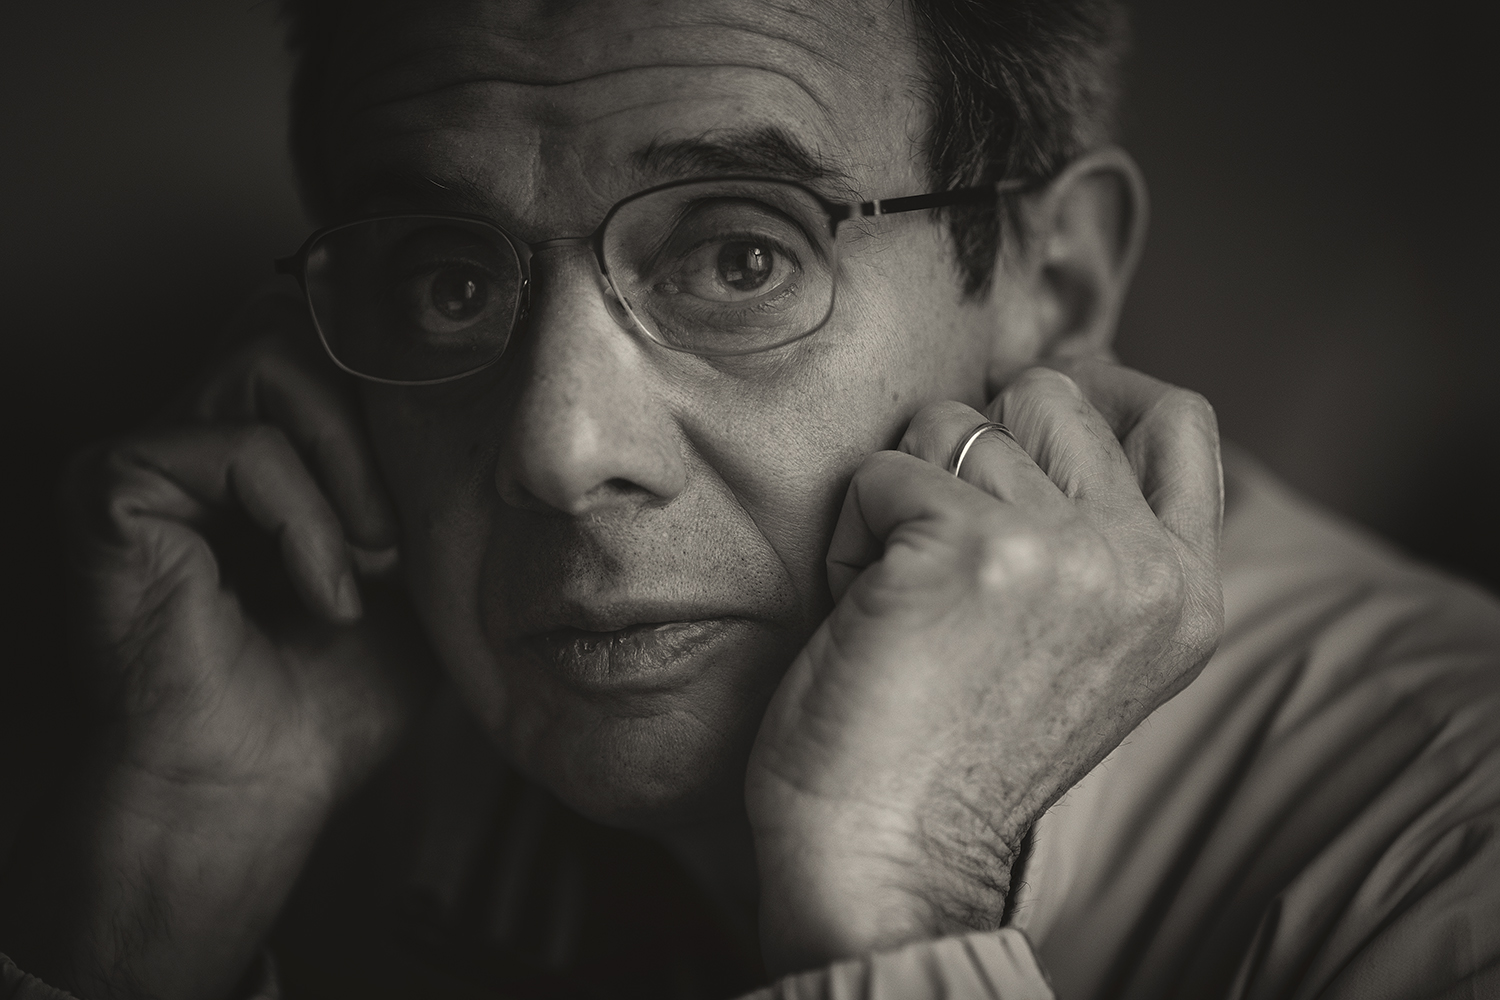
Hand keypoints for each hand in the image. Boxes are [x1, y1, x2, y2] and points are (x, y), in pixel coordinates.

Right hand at [1, 280, 431, 999]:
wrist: (260, 786)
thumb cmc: (333, 693)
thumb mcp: (419, 569)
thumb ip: (431, 479)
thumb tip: (483, 390)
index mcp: (266, 445)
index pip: (334, 338)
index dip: (403, 385)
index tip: (456, 461)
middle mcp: (201, 431)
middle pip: (304, 325)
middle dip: (378, 423)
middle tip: (402, 534)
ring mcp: (154, 452)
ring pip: (275, 361)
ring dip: (351, 470)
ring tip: (370, 566)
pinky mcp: (114, 483)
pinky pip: (241, 446)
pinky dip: (306, 521)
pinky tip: (326, 598)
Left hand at [746, 360, 1222, 974]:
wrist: (889, 857)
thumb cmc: (955, 751)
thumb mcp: (1085, 647)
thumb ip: (1105, 539)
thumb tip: (1073, 396)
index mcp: (1186, 593)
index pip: (1178, 418)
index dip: (1096, 395)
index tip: (1018, 440)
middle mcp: (1143, 564)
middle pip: (1051, 395)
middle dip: (974, 453)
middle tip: (942, 559)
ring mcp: (1067, 548)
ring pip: (954, 422)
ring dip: (901, 500)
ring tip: (903, 599)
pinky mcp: (970, 543)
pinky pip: (882, 470)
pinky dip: (851, 534)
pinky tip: (864, 610)